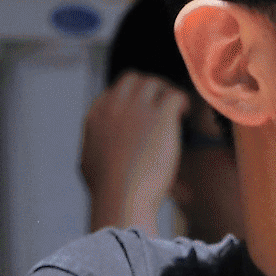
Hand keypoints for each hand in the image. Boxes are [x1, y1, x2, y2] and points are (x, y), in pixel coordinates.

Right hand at [80, 73, 188, 232]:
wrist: (121, 196)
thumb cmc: (109, 190)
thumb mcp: (89, 163)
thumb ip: (95, 149)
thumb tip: (98, 153)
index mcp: (96, 116)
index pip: (114, 92)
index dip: (132, 98)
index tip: (145, 110)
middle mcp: (114, 106)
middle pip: (133, 79)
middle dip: (150, 88)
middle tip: (164, 105)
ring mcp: (136, 109)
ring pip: (155, 83)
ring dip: (167, 93)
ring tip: (178, 111)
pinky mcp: (159, 117)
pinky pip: (175, 95)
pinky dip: (183, 101)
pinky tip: (186, 115)